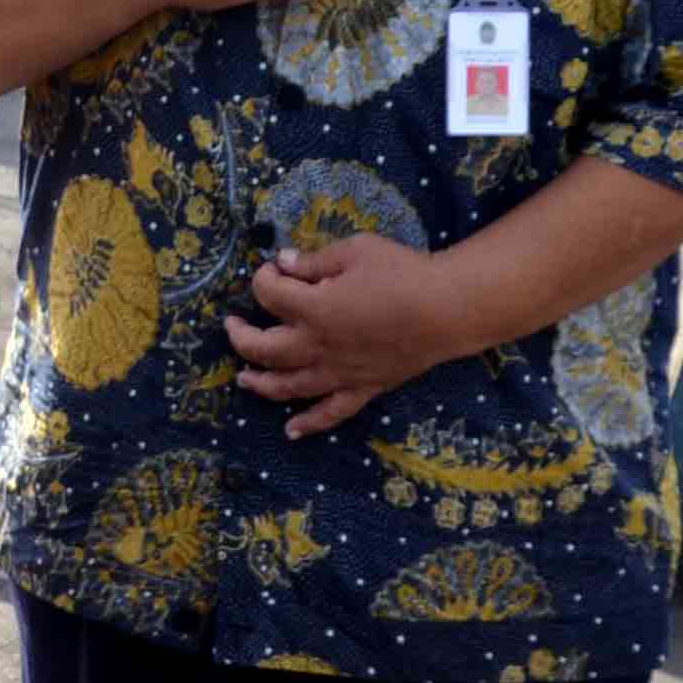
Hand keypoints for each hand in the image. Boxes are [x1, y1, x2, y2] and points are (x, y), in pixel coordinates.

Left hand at [222, 232, 465, 438]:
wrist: (449, 310)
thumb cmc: (403, 273)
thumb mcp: (355, 251)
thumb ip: (314, 261)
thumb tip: (283, 262)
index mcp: (311, 309)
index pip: (268, 294)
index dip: (263, 278)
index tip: (272, 269)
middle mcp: (316, 346)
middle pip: (262, 348)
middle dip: (241, 336)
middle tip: (232, 325)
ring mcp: (338, 372)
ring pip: (287, 386)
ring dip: (260, 383)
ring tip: (244, 378)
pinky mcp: (362, 387)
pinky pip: (330, 412)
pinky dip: (309, 423)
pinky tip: (292, 431)